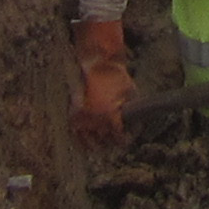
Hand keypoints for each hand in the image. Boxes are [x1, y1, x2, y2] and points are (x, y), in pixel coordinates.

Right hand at [75, 25, 132, 142]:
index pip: (119, 140)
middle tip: (118, 136)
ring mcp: (83, 120)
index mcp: (111, 118)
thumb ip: (132, 115)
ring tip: (105, 142)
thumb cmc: (117, 78)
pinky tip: (90, 146)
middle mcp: (96, 122)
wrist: (99, 63)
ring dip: (100, 144)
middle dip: (114, 140)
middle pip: (106, 143)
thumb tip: (135, 126)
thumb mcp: (131, 96)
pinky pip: (77, 138)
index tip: (128, 136)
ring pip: (91, 143)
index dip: (126, 139)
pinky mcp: (74, 116)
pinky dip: (83, 144)